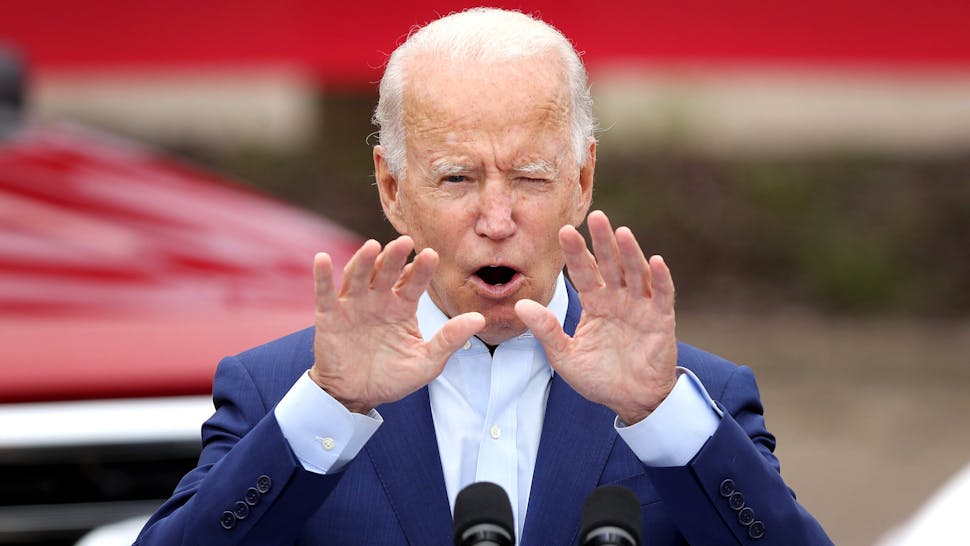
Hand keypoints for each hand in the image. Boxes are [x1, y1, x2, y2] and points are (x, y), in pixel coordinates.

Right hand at [310, 236, 484, 412]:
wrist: (357, 397)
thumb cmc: (393, 378)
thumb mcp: (427, 362)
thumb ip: (450, 340)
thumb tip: (480, 319)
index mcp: (402, 307)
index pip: (414, 282)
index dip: (422, 269)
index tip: (432, 255)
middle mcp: (378, 300)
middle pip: (387, 272)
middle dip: (395, 257)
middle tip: (405, 241)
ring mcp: (353, 305)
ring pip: (358, 277)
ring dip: (363, 261)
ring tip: (371, 246)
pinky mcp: (329, 316)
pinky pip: (324, 294)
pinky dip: (322, 276)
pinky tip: (323, 258)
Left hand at [515, 210, 677, 423]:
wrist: (630, 401)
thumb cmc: (598, 377)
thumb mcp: (564, 355)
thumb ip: (546, 330)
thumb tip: (520, 305)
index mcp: (595, 303)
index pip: (583, 272)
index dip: (575, 252)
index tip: (562, 231)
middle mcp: (618, 299)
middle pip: (610, 264)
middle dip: (602, 241)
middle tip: (595, 216)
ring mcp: (641, 307)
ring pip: (635, 273)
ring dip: (630, 253)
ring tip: (621, 232)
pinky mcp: (661, 320)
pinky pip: (662, 295)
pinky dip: (660, 278)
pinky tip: (655, 261)